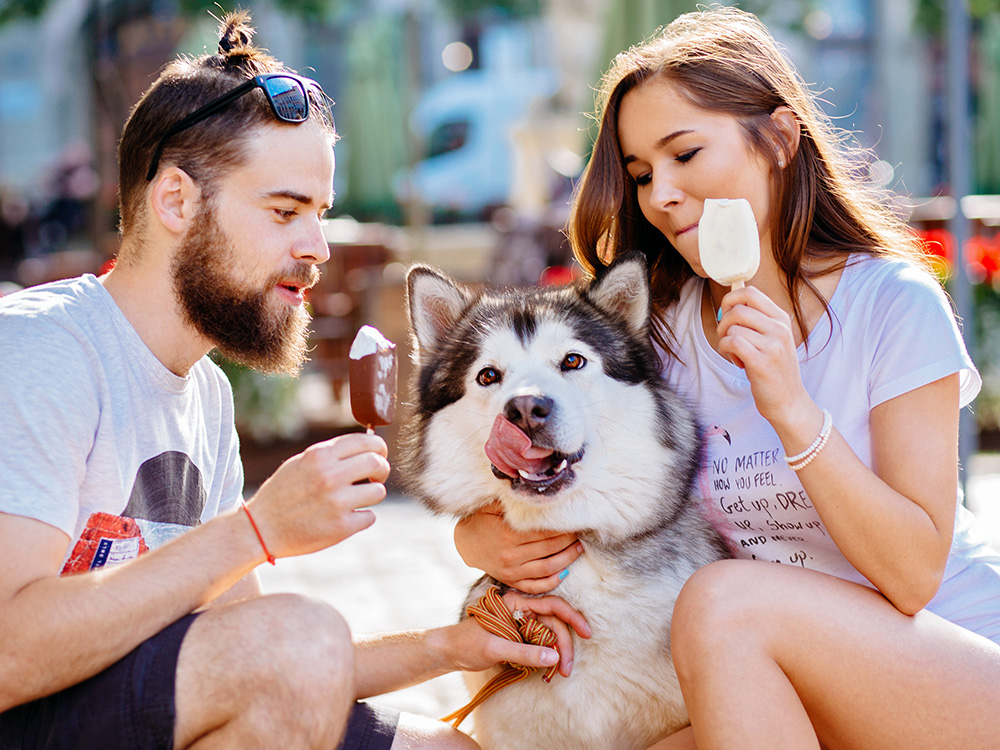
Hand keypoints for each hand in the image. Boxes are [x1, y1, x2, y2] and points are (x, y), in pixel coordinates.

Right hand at [244, 432, 389, 560]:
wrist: (261, 529)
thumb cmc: (283, 493)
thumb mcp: (301, 462)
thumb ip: (331, 454)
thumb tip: (367, 447)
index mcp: (320, 456)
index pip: (366, 441)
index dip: (379, 447)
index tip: (379, 454)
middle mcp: (329, 476)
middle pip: (377, 463)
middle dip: (382, 469)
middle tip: (376, 477)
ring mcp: (336, 502)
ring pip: (378, 491)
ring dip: (372, 495)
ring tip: (356, 499)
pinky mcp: (341, 527)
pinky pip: (370, 516)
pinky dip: (361, 518)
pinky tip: (345, 518)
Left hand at [446, 590, 591, 677]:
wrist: (450, 651)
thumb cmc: (467, 643)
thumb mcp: (494, 648)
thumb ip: (524, 652)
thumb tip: (554, 657)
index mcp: (516, 603)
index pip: (552, 605)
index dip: (572, 618)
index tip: (587, 634)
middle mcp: (523, 610)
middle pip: (555, 623)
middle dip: (564, 645)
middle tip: (567, 669)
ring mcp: (523, 623)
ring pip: (550, 635)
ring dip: (558, 653)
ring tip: (560, 673)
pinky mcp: (521, 637)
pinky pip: (542, 644)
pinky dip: (548, 657)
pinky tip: (549, 670)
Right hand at [454, 502, 583, 593]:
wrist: (465, 543)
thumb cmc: (482, 520)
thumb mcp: (492, 506)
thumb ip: (513, 501)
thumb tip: (535, 491)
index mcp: (508, 534)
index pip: (545, 530)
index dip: (564, 526)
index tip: (575, 519)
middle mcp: (511, 554)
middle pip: (550, 548)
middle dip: (570, 540)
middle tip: (581, 532)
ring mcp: (512, 571)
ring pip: (548, 568)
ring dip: (567, 559)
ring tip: (579, 548)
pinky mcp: (511, 581)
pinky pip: (536, 586)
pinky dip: (552, 581)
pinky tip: (565, 571)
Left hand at [716, 285, 811, 426]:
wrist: (788, 401)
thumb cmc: (774, 368)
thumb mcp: (773, 338)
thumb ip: (756, 319)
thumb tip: (731, 298)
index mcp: (781, 318)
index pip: (751, 293)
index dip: (731, 299)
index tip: (727, 313)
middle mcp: (779, 329)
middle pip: (738, 309)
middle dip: (723, 323)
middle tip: (727, 338)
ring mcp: (773, 345)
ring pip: (732, 328)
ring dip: (725, 341)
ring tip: (736, 354)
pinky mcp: (762, 362)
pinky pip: (732, 343)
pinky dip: (725, 350)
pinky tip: (736, 360)